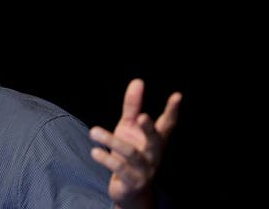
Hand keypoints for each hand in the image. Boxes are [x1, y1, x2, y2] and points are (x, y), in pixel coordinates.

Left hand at [89, 79, 180, 207]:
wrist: (130, 190)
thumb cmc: (131, 152)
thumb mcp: (129, 127)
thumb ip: (132, 106)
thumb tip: (138, 81)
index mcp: (157, 140)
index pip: (168, 124)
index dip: (173, 111)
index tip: (177, 95)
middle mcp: (154, 154)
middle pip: (154, 140)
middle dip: (149, 129)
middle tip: (142, 116)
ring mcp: (145, 169)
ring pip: (130, 153)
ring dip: (111, 141)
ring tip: (93, 131)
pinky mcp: (132, 181)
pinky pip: (119, 169)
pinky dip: (106, 159)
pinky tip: (95, 151)